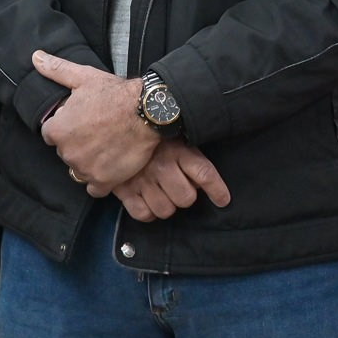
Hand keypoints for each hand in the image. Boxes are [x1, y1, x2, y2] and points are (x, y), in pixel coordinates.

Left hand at [35, 50, 156, 189]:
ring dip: (89, 162)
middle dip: (78, 144)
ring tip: (107, 146)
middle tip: (98, 132)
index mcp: (58, 130)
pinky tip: (110, 165)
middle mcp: (68, 153)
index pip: (52, 135)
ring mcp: (85, 169)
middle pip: (67, 152)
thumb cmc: (115, 94)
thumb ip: (56, 70)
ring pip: (80, 170)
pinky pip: (94, 188)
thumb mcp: (84, 77)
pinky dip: (101, 179)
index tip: (82, 122)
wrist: (147, 112)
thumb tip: (36, 57)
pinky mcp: (103, 181)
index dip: (67, 127)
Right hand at [101, 139, 229, 219]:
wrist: (114, 124)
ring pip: (166, 210)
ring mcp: (142, 179)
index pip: (204, 174)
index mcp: (178, 150)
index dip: (217, 190)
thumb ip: (190, 155)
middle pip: (186, 199)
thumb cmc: (149, 133)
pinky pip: (143, 214)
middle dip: (185, 196)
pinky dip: (147, 211)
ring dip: (166, 205)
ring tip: (161, 193)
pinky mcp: (124, 190)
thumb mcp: (174, 135)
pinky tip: (147, 200)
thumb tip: (203, 182)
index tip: (223, 200)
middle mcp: (162, 166)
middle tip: (179, 187)